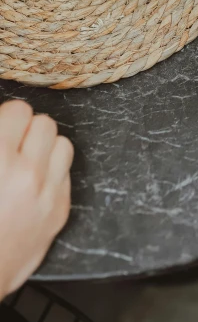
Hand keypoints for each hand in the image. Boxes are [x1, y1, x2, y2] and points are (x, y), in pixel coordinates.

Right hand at [0, 101, 72, 297]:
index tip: (3, 127)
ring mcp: (48, 193)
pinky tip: (34, 185)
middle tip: (12, 145)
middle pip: (46, 123)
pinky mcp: (60, 211)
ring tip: (27, 161)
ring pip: (63, 144)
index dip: (8, 118)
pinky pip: (67, 174)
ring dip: (45, 149)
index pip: (20, 110)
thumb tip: (3, 121)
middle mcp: (28, 174)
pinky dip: (53, 173)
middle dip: (27, 130)